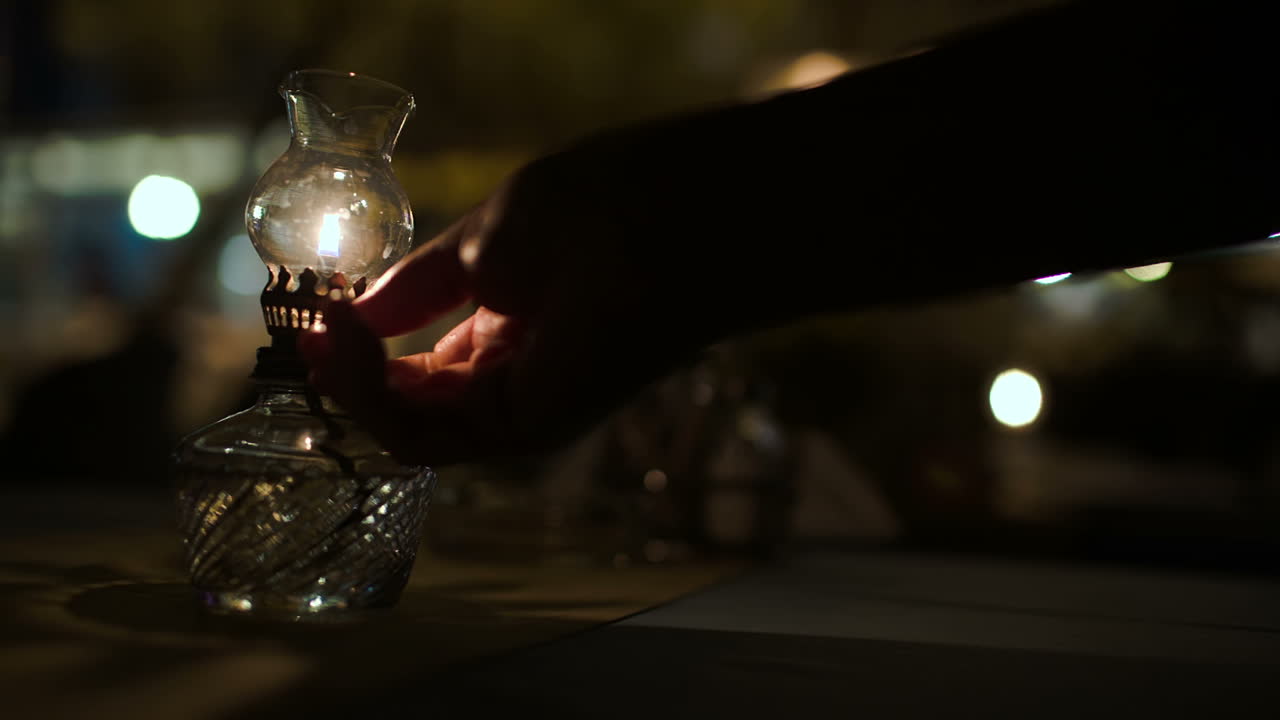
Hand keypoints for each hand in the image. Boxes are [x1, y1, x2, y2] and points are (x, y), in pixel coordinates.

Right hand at [298, 153, 710, 465]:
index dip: (362, 351)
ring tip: (321, 338)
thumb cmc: (585, 213)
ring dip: (353, 389)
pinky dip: (377, 399)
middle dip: (348, 379)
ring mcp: (519, 408)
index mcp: (504, 332)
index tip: (314, 321)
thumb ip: (417, 287)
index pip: (418, 368)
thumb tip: (352, 311)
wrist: (654, 216)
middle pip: (407, 405)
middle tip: (304, 339)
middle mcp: (510, 377)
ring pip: (408, 428)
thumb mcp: (477, 246)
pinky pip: (425, 436)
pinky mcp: (523, 430)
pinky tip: (351, 347)